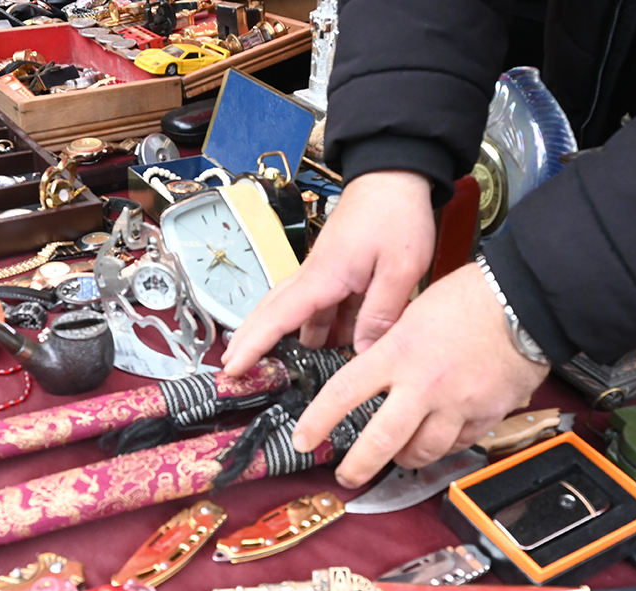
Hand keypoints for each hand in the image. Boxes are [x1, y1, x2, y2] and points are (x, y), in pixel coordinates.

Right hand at [221, 170, 435, 375]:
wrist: (396, 175)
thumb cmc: (396, 212)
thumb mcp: (401, 268)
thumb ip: (381, 313)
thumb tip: (362, 353)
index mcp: (323, 276)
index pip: (278, 317)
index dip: (254, 345)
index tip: (234, 367)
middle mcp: (315, 276)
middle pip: (271, 313)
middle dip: (250, 342)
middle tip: (234, 371)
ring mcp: (323, 273)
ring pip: (295, 312)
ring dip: (283, 339)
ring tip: (278, 369)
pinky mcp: (336, 271)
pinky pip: (319, 306)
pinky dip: (315, 328)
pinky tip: (327, 347)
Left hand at [290, 263, 551, 487]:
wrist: (526, 301)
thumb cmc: (473, 296)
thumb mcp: (415, 312)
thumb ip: (393, 345)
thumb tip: (375, 365)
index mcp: (398, 352)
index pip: (343, 394)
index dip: (317, 423)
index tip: (304, 439)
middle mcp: (423, 384)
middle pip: (379, 442)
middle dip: (356, 467)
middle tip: (346, 477)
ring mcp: (456, 404)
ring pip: (420, 452)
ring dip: (403, 459)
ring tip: (396, 457)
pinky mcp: (485, 416)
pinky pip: (457, 445)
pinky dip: (444, 447)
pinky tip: (438, 439)